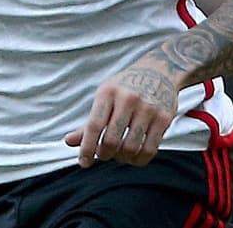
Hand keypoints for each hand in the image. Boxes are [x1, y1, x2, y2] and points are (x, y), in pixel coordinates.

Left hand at [64, 60, 179, 167]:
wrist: (160, 69)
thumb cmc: (125, 87)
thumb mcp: (105, 97)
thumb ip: (88, 122)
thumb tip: (68, 141)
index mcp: (108, 92)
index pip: (94, 126)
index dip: (87, 148)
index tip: (83, 162)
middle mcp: (128, 98)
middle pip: (111, 140)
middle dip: (104, 155)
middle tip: (103, 155)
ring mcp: (148, 108)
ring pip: (130, 148)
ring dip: (121, 158)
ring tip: (119, 154)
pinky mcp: (164, 117)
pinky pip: (149, 150)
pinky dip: (138, 160)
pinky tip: (133, 157)